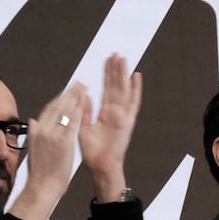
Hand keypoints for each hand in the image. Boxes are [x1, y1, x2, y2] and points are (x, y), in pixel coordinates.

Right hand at [8, 83, 87, 219]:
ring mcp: (52, 134)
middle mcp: (42, 128)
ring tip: (83, 88)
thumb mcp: (33, 148)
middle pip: (57, 106)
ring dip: (75, 97)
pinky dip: (78, 110)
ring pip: (65, 111)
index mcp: (36, 130)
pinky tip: (84, 102)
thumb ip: (35, 133)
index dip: (60, 98)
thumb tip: (34, 120)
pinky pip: (72, 122)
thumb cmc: (41, 171)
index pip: (49, 109)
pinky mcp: (63, 141)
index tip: (68, 90)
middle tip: (79, 83)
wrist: (42, 186)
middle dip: (69, 93)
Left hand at [79, 53, 142, 200]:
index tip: (105, 61)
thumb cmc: (92, 151)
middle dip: (114, 70)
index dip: (105, 75)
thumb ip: (84, 110)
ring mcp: (122, 116)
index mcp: (104, 113)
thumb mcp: (82, 127)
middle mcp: (115, 112)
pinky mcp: (127, 121)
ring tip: (122, 58)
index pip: (105, 89)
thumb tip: (83, 94)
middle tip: (114, 53)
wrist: (100, 166)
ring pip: (123, 90)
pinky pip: (133, 102)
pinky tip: (136, 76)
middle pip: (115, 86)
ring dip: (123, 74)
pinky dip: (136, 89)